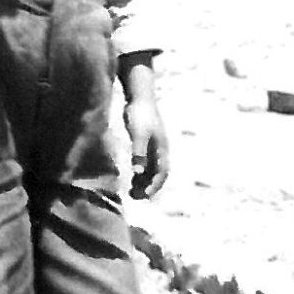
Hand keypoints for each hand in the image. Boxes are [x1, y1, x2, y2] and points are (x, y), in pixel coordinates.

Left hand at [124, 73, 170, 199]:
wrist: (139, 96)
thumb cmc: (139, 114)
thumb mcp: (138, 133)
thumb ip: (139, 152)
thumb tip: (139, 172)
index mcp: (162, 148)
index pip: (162, 172)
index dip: (155, 186)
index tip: (145, 196)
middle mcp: (160, 150)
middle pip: (157, 174)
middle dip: (148, 187)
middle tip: (135, 198)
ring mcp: (153, 147)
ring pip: (151, 170)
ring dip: (144, 182)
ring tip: (132, 193)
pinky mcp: (145, 144)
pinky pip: (145, 163)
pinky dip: (140, 173)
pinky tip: (132, 179)